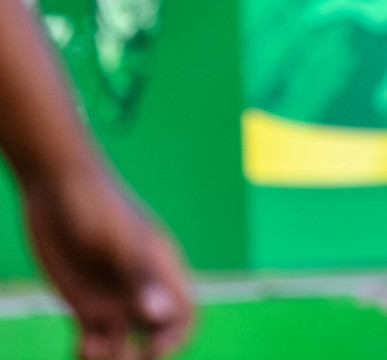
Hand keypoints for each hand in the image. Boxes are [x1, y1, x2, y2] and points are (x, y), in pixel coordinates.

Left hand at [21, 169, 194, 359]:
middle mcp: (139, 290)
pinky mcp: (83, 304)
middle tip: (117, 354)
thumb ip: (140, 276)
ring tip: (88, 348)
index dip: (175, 338)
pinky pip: (92, 341)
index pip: (184, 316)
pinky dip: (87, 355)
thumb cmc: (97, 206)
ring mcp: (112, 298)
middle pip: (155, 336)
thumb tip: (160, 314)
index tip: (151, 347)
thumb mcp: (119, 241)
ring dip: (111, 358)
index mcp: (160, 273)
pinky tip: (78, 347)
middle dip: (142, 356)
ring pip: (122, 345)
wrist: (58, 188)